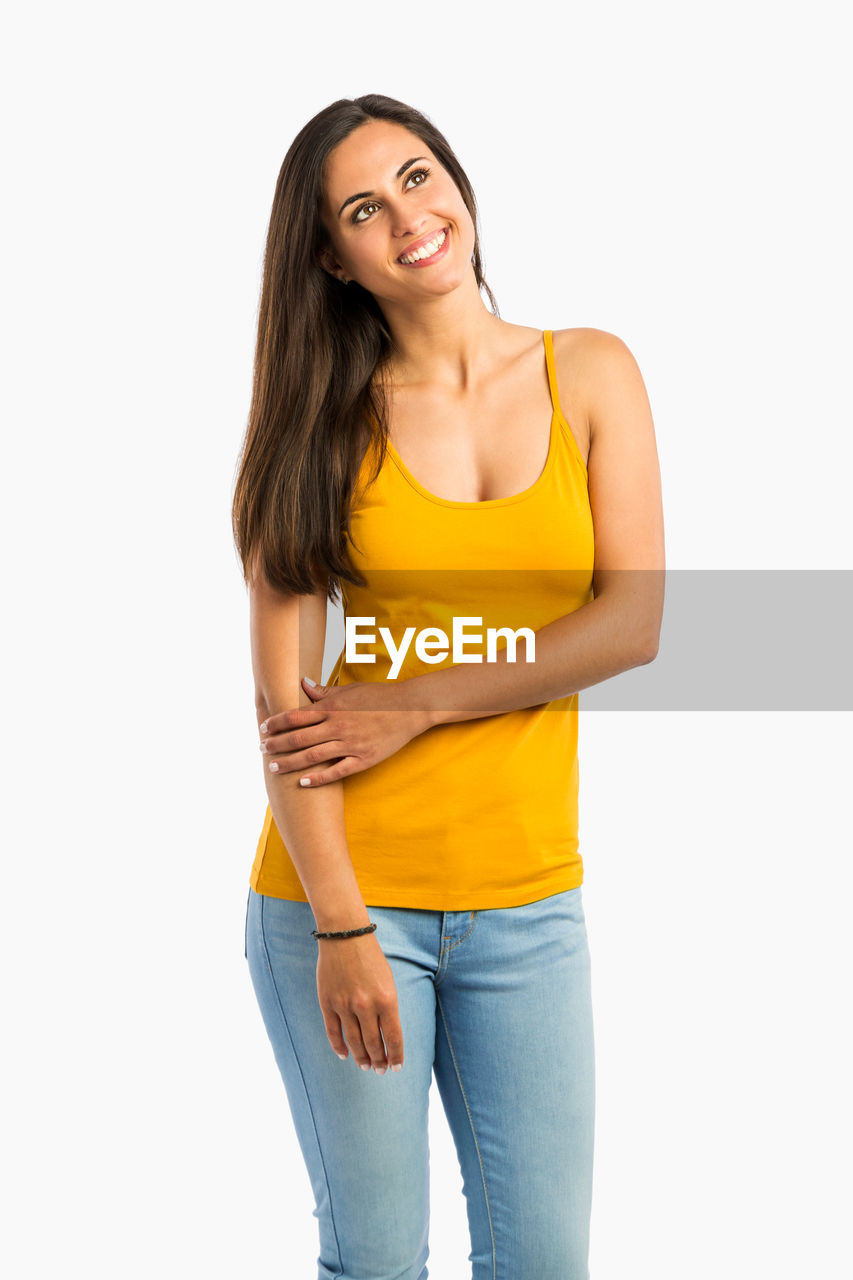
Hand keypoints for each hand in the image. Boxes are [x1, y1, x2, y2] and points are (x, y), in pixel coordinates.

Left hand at [259, 676, 431, 786]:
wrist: (409, 709)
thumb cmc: (379, 697)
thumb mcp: (350, 690)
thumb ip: (325, 691)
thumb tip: (303, 684)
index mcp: (333, 707)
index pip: (296, 716)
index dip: (277, 722)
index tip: (264, 727)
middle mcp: (338, 726)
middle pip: (299, 738)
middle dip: (277, 744)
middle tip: (262, 750)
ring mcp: (350, 744)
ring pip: (313, 756)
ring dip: (290, 763)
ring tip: (274, 768)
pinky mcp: (363, 759)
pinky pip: (337, 771)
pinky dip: (319, 778)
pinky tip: (304, 782)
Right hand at [317, 932, 403, 1071]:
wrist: (345, 936)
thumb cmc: (370, 957)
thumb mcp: (388, 981)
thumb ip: (387, 1007)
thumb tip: (386, 1033)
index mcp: (387, 999)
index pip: (394, 1037)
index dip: (395, 1056)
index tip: (396, 1067)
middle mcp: (366, 1006)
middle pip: (373, 1043)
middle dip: (379, 1060)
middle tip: (380, 1070)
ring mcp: (345, 1005)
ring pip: (354, 1042)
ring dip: (361, 1057)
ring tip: (366, 1066)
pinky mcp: (327, 1003)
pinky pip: (333, 1032)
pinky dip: (339, 1047)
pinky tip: (345, 1055)